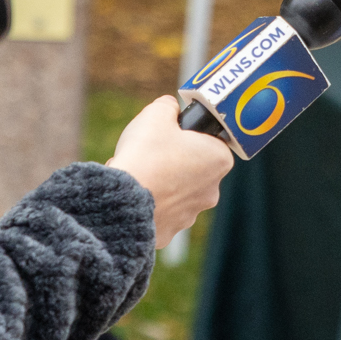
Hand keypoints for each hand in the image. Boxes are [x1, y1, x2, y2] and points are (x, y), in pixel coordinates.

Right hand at [107, 94, 235, 248]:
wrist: (121, 200)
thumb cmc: (145, 155)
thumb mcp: (156, 114)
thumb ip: (169, 106)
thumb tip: (170, 108)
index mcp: (219, 159)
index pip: (208, 141)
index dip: (187, 134)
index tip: (168, 134)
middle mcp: (212, 191)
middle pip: (191, 168)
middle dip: (170, 159)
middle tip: (148, 153)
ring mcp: (191, 215)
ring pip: (173, 192)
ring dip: (157, 182)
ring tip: (135, 174)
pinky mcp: (169, 232)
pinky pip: (157, 212)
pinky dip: (145, 204)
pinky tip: (130, 194)